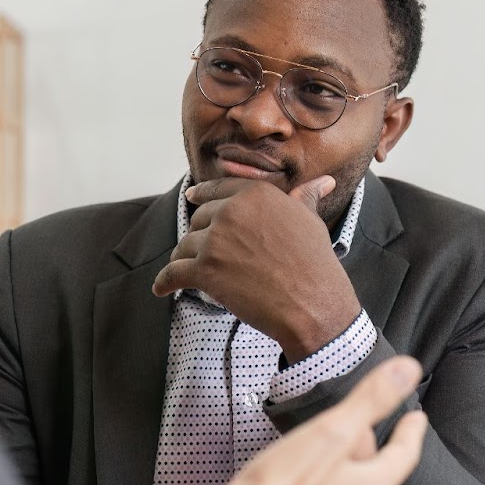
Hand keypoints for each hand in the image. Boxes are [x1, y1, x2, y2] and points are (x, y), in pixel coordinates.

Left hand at [152, 176, 362, 361]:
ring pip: (185, 246)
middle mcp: (230, 212)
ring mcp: (215, 241)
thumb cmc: (314, 262)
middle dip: (200, 235)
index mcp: (254, 194)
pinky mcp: (205, 270)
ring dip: (185, 259)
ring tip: (188, 272)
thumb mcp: (310, 221)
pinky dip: (164, 282)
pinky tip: (160, 289)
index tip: (190, 198)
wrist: (312, 302)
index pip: (217, 189)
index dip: (200, 194)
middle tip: (206, 251)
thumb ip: (304, 198)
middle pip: (199, 219)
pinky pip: (173, 273)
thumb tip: (324, 182)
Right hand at [197, 355, 427, 484]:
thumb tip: (409, 370)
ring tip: (325, 451)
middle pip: (374, 472)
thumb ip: (371, 400)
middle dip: (368, 448)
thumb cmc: (282, 483)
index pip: (404, 455)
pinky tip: (302, 484)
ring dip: (343, 471)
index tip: (416, 418)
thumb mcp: (331, 430)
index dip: (411, 432)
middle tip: (352, 424)